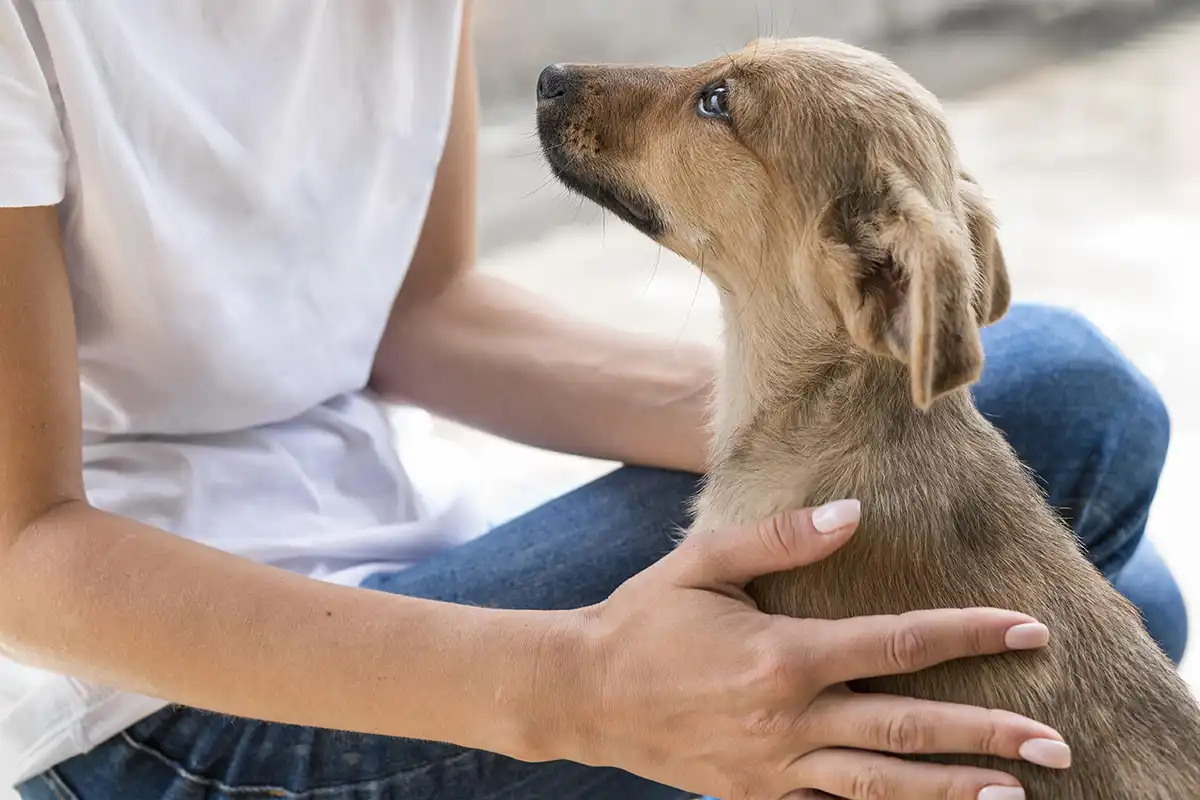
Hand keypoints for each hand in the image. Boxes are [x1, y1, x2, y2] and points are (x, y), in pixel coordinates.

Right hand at [562, 501, 1067, 799]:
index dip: (970, 634)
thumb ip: (783, 538)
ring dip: (952, 790)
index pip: (899, 643)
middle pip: (908, 729)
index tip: (1030, 630)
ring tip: (1014, 794)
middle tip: (1056, 741)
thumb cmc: (645, 618)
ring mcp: (774, 767)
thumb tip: (854, 513)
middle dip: (988, 735)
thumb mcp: (705, 562)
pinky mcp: (757, 795)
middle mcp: (788, 718)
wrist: (584, 693)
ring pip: (881, 785)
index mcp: (783, 655)